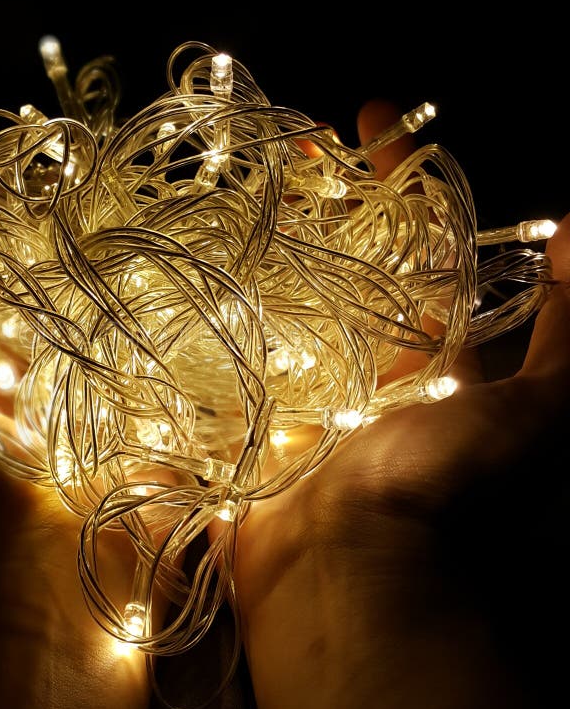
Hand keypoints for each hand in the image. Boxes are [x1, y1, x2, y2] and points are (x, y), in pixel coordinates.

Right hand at [232, 101, 569, 708]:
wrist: (355, 590)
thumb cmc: (453, 498)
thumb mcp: (543, 411)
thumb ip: (569, 328)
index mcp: (422, 353)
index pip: (410, 246)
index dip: (397, 181)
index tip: (367, 118)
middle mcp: (359, 364)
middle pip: (336, 262)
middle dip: (317, 201)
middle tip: (290, 143)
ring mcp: (295, 385)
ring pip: (275, 295)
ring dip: (256, 239)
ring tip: (229, 180)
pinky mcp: (242, 413)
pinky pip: (222, 351)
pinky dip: (204, 308)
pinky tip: (178, 256)